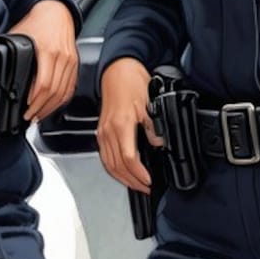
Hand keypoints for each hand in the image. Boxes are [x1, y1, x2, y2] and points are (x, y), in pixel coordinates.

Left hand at [7, 0, 78, 121]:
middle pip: (54, 92)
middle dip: (41, 109)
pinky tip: (52, 106)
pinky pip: (70, 88)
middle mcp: (62, 58)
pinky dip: (61, 100)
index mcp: (48, 51)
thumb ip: (11, 54)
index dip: (35, 101)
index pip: (43, 84)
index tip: (26, 110)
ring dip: (51, 107)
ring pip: (63, 93)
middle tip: (30, 117)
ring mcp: (71, 62)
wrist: (55, 11)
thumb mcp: (19, 36)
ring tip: (39, 115)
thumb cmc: (37, 22)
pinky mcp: (75, 65)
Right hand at [97, 57, 162, 191]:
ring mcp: (103, 132)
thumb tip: (158, 144)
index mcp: (121, 125)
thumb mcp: (149, 103)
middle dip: (132, 181)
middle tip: (145, 188)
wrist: (117, 71)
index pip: (129, 158)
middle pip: (117, 166)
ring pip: (109, 164)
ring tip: (135, 185)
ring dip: (122, 178)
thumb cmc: (131, 83)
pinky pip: (104, 156)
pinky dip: (113, 169)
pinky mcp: (101, 132)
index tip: (149, 180)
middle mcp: (109, 131)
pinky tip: (121, 173)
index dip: (139, 173)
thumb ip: (153, 126)